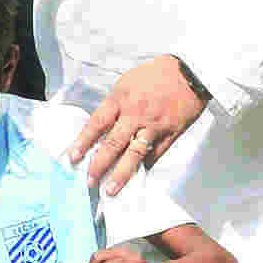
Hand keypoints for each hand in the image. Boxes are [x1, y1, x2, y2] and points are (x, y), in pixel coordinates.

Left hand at [70, 58, 206, 191]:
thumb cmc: (156, 74)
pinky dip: (146, 164)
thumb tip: (103, 127)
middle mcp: (135, 114)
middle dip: (99, 165)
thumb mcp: (127, 82)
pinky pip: (156, 154)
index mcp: (121, 99)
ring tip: (111, 189)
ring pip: (134, 154)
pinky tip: (138, 174)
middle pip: (113, 144)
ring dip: (121, 174)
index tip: (73, 157)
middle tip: (90, 180)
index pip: (97, 124)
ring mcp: (154, 125)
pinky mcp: (170, 133)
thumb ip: (115, 104)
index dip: (83, 142)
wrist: (189, 72)